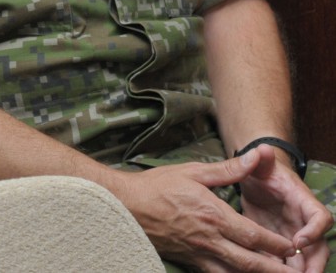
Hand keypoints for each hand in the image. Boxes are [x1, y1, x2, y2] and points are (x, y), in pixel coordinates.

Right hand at [112, 151, 302, 271]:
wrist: (124, 205)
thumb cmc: (156, 186)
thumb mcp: (193, 171)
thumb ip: (228, 169)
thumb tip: (255, 157)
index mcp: (213, 215)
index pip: (254, 236)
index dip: (277, 244)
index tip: (292, 246)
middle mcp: (209, 239)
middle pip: (250, 262)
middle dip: (275, 269)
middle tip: (293, 272)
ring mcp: (198, 253)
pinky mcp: (188, 262)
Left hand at [236, 144, 332, 272]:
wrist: (257, 179)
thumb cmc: (262, 170)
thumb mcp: (259, 164)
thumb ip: (260, 159)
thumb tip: (261, 149)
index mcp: (303, 201)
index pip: (320, 217)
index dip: (314, 231)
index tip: (299, 241)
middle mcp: (304, 221)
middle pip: (319, 247)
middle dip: (313, 264)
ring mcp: (294, 234)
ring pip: (305, 259)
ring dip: (300, 271)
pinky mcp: (280, 242)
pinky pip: (286, 261)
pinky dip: (281, 269)